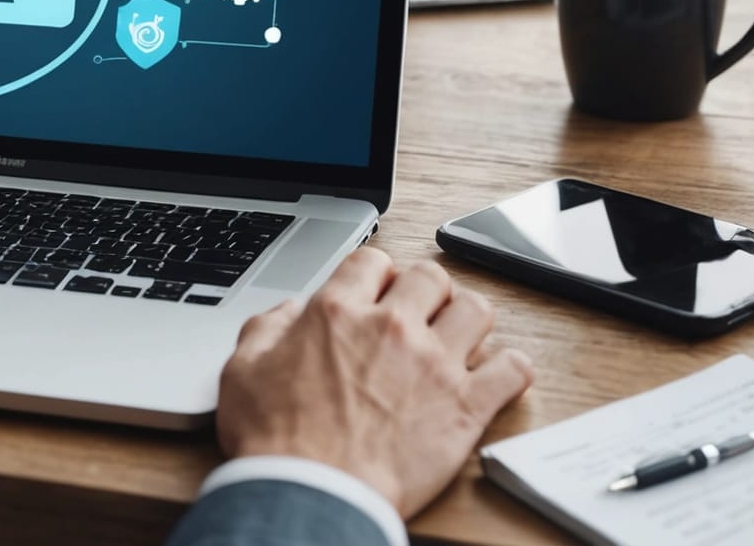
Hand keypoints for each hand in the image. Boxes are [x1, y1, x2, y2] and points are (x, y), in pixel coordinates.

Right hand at [216, 248, 533, 518]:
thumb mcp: (242, 370)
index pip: (372, 260)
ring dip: (467, 318)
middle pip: (431, 276)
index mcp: (337, 313)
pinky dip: (510, 368)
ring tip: (456, 336)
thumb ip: (266, 329)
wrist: (311, 494)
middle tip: (417, 312)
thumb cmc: (276, 442)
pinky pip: (512, 369)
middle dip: (424, 290)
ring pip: (476, 310)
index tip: (376, 289)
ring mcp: (434, 365)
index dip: (374, 273)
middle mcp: (391, 328)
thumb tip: (288, 314)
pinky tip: (495, 375)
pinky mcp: (466, 407)